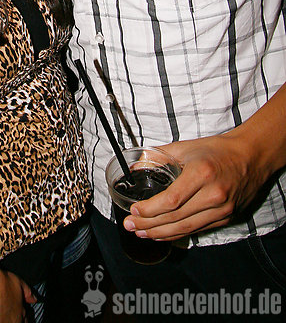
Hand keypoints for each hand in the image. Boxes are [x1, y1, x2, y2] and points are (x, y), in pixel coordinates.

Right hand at [0, 270, 36, 322]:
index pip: (22, 319)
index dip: (18, 317)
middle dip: (1, 320)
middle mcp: (9, 321)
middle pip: (9, 322)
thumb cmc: (4, 283)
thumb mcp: (17, 283)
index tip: (15, 315)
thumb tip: (34, 300)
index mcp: (18, 312)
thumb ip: (26, 290)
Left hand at [123, 131, 268, 240]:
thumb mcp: (186, 147)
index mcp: (201, 173)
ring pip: (186, 228)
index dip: (150, 209)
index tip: (134, 211)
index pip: (172, 200)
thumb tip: (135, 165)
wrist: (251, 157)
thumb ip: (159, 156)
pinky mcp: (226, 218)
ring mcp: (222, 210)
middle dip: (149, 225)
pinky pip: (197, 230)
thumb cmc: (218, 150)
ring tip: (142, 233)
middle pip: (176, 218)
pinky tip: (163, 234)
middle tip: (130, 226)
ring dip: (161, 233)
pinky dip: (178, 234)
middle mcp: (213, 195)